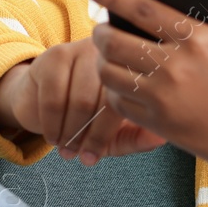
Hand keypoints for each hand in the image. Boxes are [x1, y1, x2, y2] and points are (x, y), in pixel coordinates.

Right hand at [0, 40, 166, 165]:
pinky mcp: (56, 55)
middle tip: (75, 155)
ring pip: (79, 100)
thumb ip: (137, 137)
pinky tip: (52, 136)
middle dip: (86, 135)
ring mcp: (85, 51)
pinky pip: (54, 96)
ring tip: (64, 149)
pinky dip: (51, 123)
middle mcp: (114, 56)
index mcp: (135, 70)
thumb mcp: (116, 132)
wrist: (47, 98)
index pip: (127, 103)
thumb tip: (160, 138)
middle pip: (103, 102)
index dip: (105, 135)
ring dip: (68, 132)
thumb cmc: (89, 117)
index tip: (93, 156)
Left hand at [86, 0, 207, 193]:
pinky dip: (113, 91)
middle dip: (101, 30)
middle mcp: (175, 69)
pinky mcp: (160, 125)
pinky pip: (118, 104)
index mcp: (199, 41)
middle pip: (114, 41)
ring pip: (109, 73)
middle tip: (103, 26)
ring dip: (102, 60)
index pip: (141, 9)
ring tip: (110, 54)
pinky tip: (123, 83)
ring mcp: (164, 99)